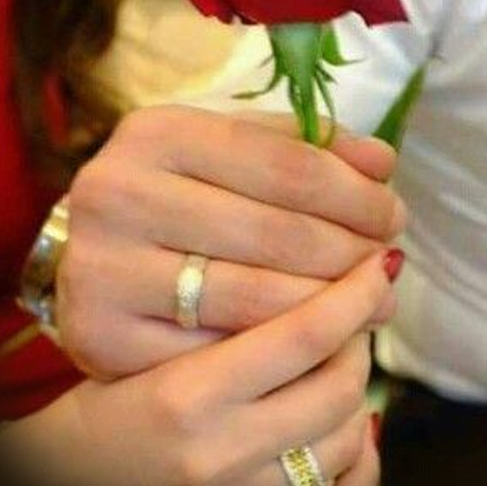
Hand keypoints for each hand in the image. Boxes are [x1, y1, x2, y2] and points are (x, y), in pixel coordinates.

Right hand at [0, 252, 394, 485]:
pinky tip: (351, 438)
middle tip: (348, 320)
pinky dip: (360, 469)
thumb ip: (227, 330)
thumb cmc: (97, 414)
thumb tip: (319, 300)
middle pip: (338, 387)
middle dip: (357, 341)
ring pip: (348, 442)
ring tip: (339, 371)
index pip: (304, 333)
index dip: (353, 294)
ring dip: (358, 397)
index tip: (375, 269)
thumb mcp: (146, 356)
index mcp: (184, 395)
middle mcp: (218, 457)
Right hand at [57, 106, 404, 378]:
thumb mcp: (223, 156)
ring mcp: (103, 270)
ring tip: (372, 306)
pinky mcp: (103, 337)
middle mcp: (118, 194)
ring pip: (255, 298)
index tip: (394, 216)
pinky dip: (280, 351)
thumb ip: (300, 148)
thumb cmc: (173, 204)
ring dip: (333, 308)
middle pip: (277, 234)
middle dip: (353, 254)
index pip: (288, 165)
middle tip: (388, 267)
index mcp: (156, 133)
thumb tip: (382, 162)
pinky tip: (315, 343)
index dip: (356, 195)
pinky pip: (220, 352)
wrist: (92, 265)